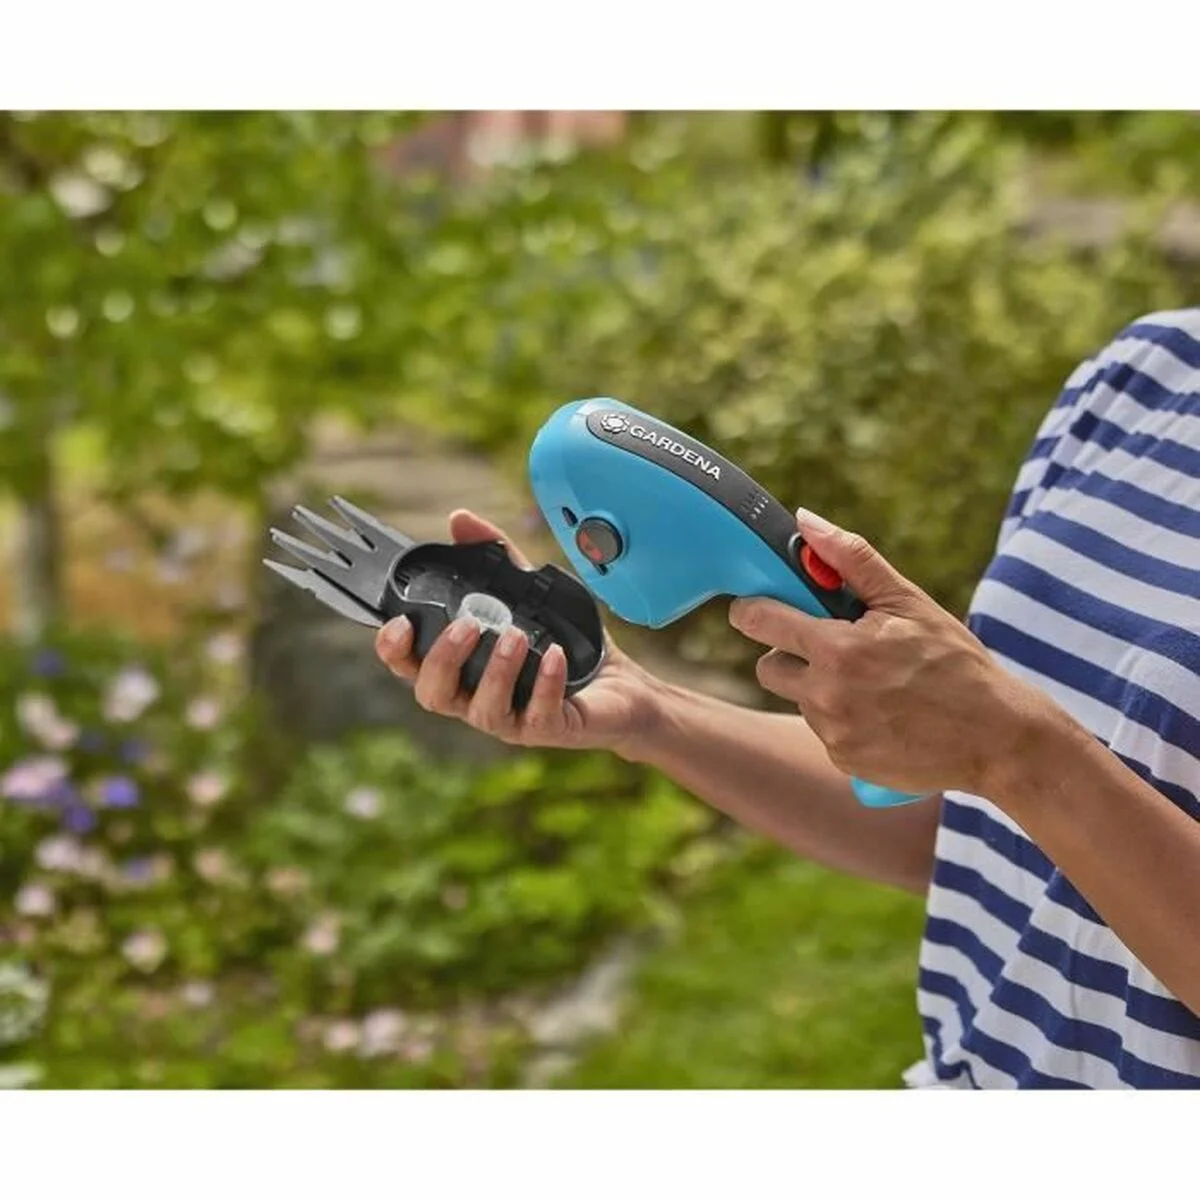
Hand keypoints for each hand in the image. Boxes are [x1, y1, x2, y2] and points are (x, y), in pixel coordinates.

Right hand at [374, 509, 661, 756]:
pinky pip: (538, 714)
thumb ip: (495, 558)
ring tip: (516, 636)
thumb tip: (460, 520)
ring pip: (483, 710)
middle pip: (434, 695)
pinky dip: (545, 683)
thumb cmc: (566, 644)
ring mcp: (512, 718)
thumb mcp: (531, 593)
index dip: (394, 651)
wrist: (621, 685)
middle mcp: (478, 698)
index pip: (411, 667)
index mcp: (464, 669)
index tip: (401, 623)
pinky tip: (556, 656)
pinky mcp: (549, 728)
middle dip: (443, 660)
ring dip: (495, 671)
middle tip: (468, 625)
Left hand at [728, 509, 1052, 796]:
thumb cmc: (954, 661)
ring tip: (872, 684)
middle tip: (832, 647)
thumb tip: (805, 522)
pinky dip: (842, 721)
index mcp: (839, 649)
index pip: (760, 621)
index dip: (752, 610)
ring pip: (799, 699)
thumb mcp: (907, 601)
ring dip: (820, 688)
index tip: (754, 608)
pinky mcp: (844, 760)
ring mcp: (833, 733)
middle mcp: (827, 695)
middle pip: (768, 667)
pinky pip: (823, 732)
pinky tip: (882, 715)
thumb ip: (851, 560)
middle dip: (789, 653)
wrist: (996, 737)